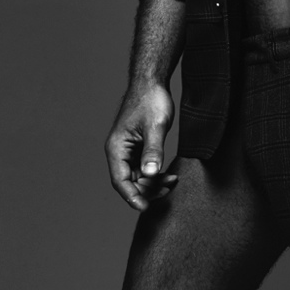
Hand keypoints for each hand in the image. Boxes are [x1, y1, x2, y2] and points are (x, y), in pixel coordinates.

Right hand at [104, 83, 177, 211]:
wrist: (153, 82)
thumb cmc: (151, 100)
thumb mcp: (156, 126)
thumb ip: (153, 150)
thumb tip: (150, 174)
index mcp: (117, 148)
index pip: (120, 181)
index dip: (132, 196)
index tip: (145, 207)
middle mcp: (120, 152)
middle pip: (129, 183)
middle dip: (148, 190)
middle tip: (168, 189)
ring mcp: (129, 151)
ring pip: (138, 178)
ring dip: (154, 183)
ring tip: (172, 182)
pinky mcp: (138, 148)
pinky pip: (144, 169)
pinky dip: (156, 174)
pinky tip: (169, 175)